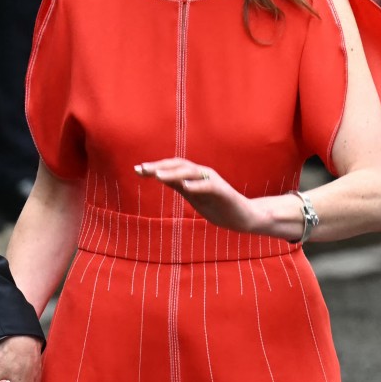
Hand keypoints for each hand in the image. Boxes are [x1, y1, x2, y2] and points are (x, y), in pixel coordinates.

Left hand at [136, 158, 263, 232]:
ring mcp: (213, 181)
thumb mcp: (192, 195)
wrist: (243, 216)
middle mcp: (202, 174)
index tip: (137, 169)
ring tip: (158, 176)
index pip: (172, 167)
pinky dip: (196, 185)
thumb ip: (177, 185)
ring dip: (174, 173)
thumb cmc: (216, 205)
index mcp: (194, 176)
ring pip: (191, 172)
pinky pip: (208, 186)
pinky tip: (185, 187)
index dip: (155, 167)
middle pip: (179, 165)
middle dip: (160, 166)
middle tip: (142, 169)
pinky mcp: (224, 192)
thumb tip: (157, 176)